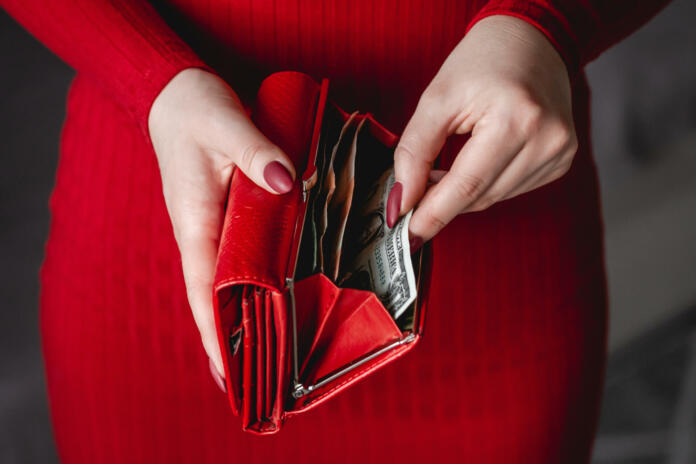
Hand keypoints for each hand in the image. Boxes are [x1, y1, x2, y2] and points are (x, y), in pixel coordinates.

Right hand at [149, 68, 294, 385]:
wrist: (176, 94)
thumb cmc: (194, 110)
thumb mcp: (225, 124)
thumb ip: (255, 152)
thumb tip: (285, 181)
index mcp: (195, 219)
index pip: (203, 287)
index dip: (214, 329)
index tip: (228, 369)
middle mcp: (202, 231)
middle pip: (214, 296)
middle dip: (230, 338)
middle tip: (256, 379)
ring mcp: (213, 225)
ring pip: (227, 280)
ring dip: (241, 316)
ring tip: (264, 355)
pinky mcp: (225, 215)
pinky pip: (238, 257)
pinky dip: (251, 283)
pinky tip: (268, 299)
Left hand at [389, 15, 577, 247]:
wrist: (531, 39)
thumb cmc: (482, 61)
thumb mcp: (437, 99)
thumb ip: (414, 151)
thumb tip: (402, 201)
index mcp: (516, 118)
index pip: (466, 185)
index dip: (433, 213)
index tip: (407, 234)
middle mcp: (547, 139)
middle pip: (480, 196)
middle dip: (442, 202)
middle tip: (414, 194)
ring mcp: (560, 151)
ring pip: (494, 198)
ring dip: (463, 192)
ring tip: (446, 165)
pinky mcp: (562, 159)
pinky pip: (511, 189)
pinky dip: (486, 184)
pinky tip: (478, 160)